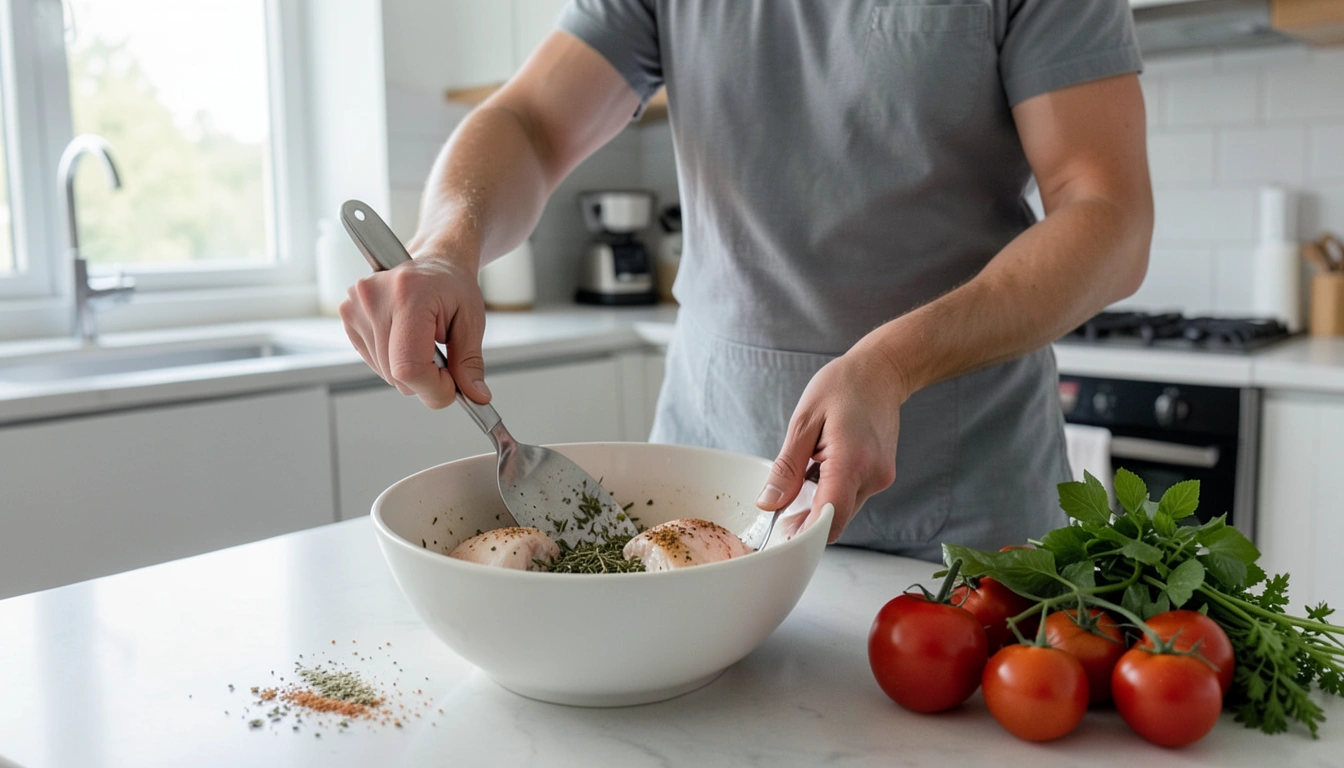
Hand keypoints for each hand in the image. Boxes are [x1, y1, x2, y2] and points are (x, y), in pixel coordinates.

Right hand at [339, 247, 489, 409]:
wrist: (433, 262)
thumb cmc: (452, 286)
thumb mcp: (471, 321)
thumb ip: (469, 361)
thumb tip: (475, 396)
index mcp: (408, 295)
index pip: (409, 366)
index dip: (433, 387)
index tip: (451, 386)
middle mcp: (374, 298)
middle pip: (396, 375)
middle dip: (426, 379)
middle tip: (443, 358)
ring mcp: (356, 306)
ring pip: (385, 373)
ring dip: (409, 370)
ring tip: (423, 340)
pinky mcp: (347, 316)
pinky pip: (373, 362)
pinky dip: (394, 361)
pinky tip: (405, 338)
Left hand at [756, 344, 909, 542]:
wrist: (882, 372)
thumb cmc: (841, 386)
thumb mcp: (803, 420)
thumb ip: (786, 467)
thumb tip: (769, 504)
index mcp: (852, 461)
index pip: (829, 517)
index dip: (803, 533)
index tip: (780, 536)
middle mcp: (872, 476)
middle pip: (835, 520)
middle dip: (806, 523)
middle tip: (780, 512)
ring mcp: (880, 478)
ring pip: (844, 511)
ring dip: (819, 506)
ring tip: (804, 474)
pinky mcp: (881, 477)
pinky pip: (851, 497)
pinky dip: (832, 494)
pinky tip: (821, 469)